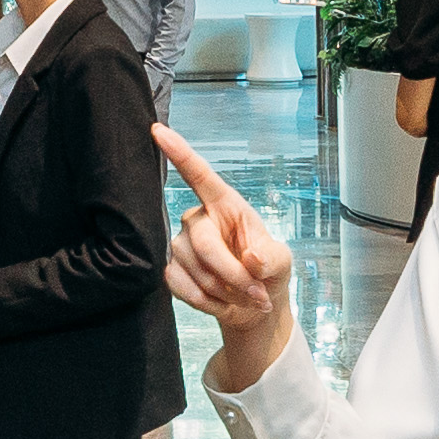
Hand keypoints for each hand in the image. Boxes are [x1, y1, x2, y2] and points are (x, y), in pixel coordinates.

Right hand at [156, 130, 294, 384]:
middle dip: (232, 274)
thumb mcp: (280, 262)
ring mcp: (181, 244)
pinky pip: (179, 285)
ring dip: (222, 290)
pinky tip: (220, 301)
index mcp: (227, 206)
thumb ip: (270, 258)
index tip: (158, 130)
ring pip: (193, 268)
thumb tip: (251, 259)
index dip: (179, 153)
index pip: (200, 175)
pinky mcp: (171, 269)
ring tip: (241, 296)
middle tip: (256, 293)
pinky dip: (204, 301)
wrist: (253, 308)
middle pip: (203, 243)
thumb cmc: (267, 273)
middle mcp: (199, 219)